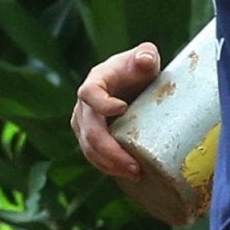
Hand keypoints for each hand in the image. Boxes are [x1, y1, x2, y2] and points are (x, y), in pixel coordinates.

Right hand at [71, 43, 163, 180]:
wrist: (131, 85)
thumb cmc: (138, 70)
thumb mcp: (144, 58)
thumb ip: (145, 55)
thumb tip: (144, 60)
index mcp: (94, 82)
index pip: (89, 93)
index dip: (102, 103)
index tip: (123, 108)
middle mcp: (84, 105)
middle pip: (89, 130)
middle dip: (110, 150)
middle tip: (134, 165)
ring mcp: (84, 124)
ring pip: (88, 148)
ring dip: (109, 164)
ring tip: (135, 173)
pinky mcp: (90, 139)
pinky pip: (94, 156)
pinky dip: (109, 168)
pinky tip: (128, 174)